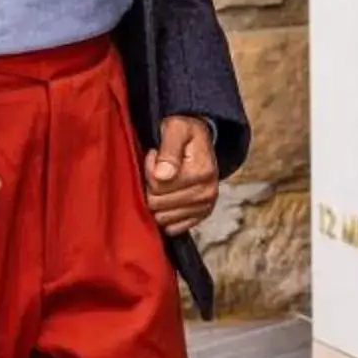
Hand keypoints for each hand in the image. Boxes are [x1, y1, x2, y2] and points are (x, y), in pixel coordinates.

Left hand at [146, 115, 222, 233]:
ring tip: (165, 179)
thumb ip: (169, 150)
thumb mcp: (176, 129)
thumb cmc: (184, 131)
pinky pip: (172, 228)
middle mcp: (208, 193)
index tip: (156, 154)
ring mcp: (205, 207)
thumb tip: (162, 176)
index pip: (157, 185)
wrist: (200, 139)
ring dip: (157, 198)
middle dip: (151, 185)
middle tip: (159, 167)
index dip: (150, 169)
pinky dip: (165, 213)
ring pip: (162, 218)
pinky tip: (169, 195)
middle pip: (158, 204)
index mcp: (203, 172)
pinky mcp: (200, 216)